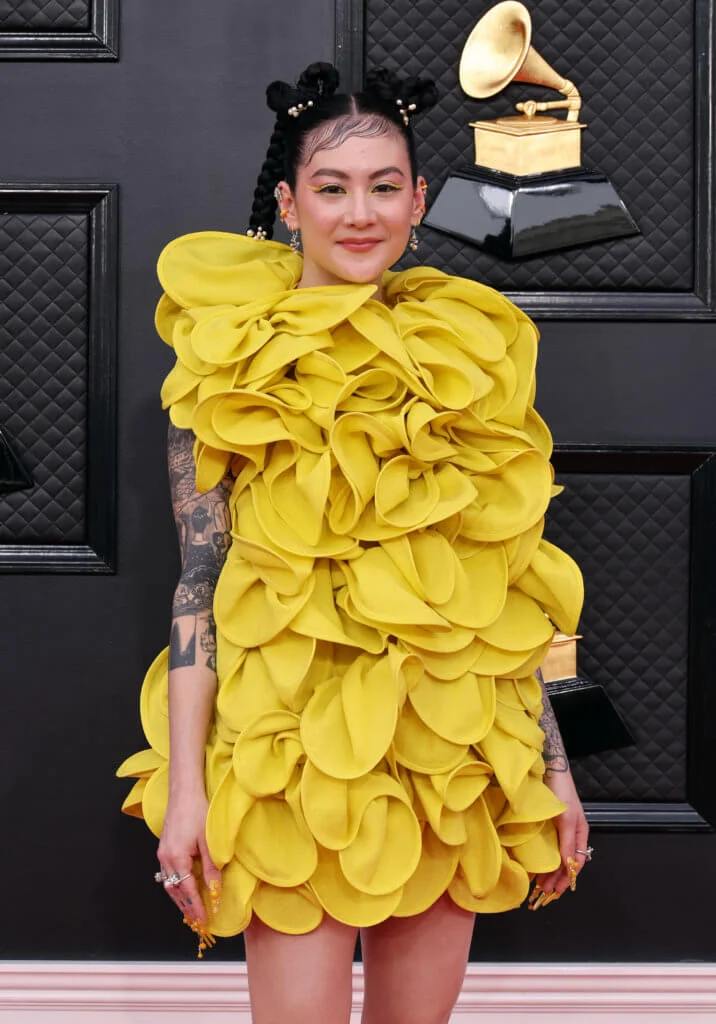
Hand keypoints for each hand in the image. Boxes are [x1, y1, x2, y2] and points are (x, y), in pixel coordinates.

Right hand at [156, 786, 220, 923]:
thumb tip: (215, 890)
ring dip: (179, 899)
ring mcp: (162, 853)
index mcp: (176, 858)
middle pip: (174, 891)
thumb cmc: (198, 811)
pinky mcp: (163, 848)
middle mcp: (165, 858)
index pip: (186, 891)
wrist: (184, 792)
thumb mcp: (209, 841)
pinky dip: (176, 886)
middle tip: (197, 922)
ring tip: (191, 911)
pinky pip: (167, 874)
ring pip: (169, 884)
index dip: (196, 907)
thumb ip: (211, 868)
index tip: (203, 920)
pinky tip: (183, 889)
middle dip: (185, 908)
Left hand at [531, 767, 589, 905]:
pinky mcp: (547, 825)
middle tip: (544, 891)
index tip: (558, 890)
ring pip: (555, 856)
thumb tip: (568, 866)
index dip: (569, 877)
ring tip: (539, 884)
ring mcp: (559, 830)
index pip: (577, 862)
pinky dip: (542, 858)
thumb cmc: (562, 794)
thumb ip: (568, 843)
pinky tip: (534, 865)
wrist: (550, 771)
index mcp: (580, 833)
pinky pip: (547, 847)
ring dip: (548, 871)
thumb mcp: (566, 820)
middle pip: (566, 862)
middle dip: (556, 877)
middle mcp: (571, 834)